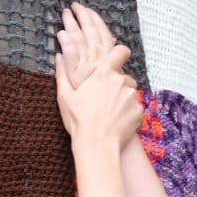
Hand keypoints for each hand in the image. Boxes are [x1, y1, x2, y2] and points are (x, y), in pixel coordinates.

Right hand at [54, 5, 140, 148]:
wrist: (97, 145)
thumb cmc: (79, 121)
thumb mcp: (65, 97)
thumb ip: (62, 74)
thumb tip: (58, 57)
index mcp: (104, 74)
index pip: (120, 51)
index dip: (120, 53)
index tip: (116, 59)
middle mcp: (121, 81)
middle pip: (124, 76)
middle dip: (117, 84)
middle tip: (105, 98)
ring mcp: (131, 97)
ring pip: (130, 92)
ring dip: (122, 98)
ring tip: (109, 112)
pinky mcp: (138, 111)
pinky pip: (135, 107)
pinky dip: (128, 112)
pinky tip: (117, 121)